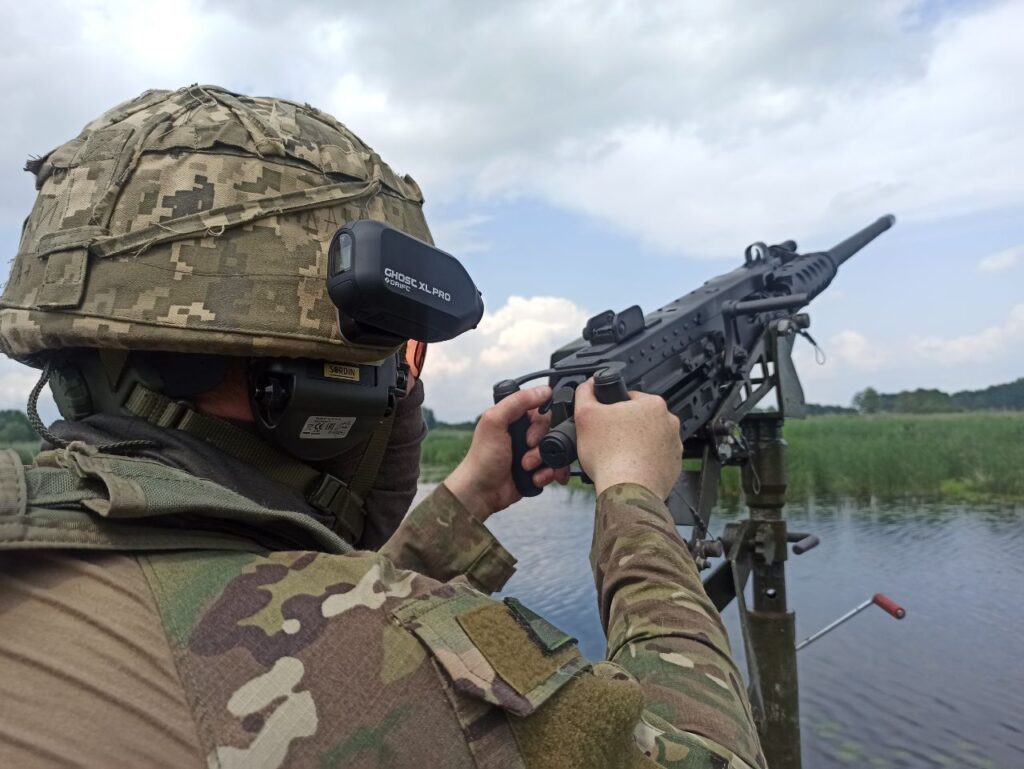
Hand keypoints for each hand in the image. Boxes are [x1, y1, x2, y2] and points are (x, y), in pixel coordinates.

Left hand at [445, 386, 569, 520]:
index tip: (529, 435)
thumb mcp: (495, 422)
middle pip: (550, 431)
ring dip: (544, 461)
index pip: (541, 410)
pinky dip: (547, 474)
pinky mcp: (536, 470)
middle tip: (525, 452)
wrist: (482, 492)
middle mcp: (523, 434)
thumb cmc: (483, 458)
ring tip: (527, 468)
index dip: (539, 423)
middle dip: (540, 445)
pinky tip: (534, 478)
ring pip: (554, 451)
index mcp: (513, 418)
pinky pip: (554, 468)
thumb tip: (543, 390)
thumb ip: (517, 401)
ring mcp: (530, 453)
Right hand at [574, 378, 681, 498]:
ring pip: (649, 439)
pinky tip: (629, 467)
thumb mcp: (585, 415)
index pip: (629, 399)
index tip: (604, 422)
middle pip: (640, 419)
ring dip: (635, 444)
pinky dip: (644, 462)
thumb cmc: (609, 455)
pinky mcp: (673, 466)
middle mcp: (669, 423)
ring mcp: (674, 446)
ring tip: (618, 456)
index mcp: (652, 405)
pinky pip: (656, 459)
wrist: (626, 491)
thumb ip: (585, 393)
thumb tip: (589, 385)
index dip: (612, 409)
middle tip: (608, 441)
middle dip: (625, 427)